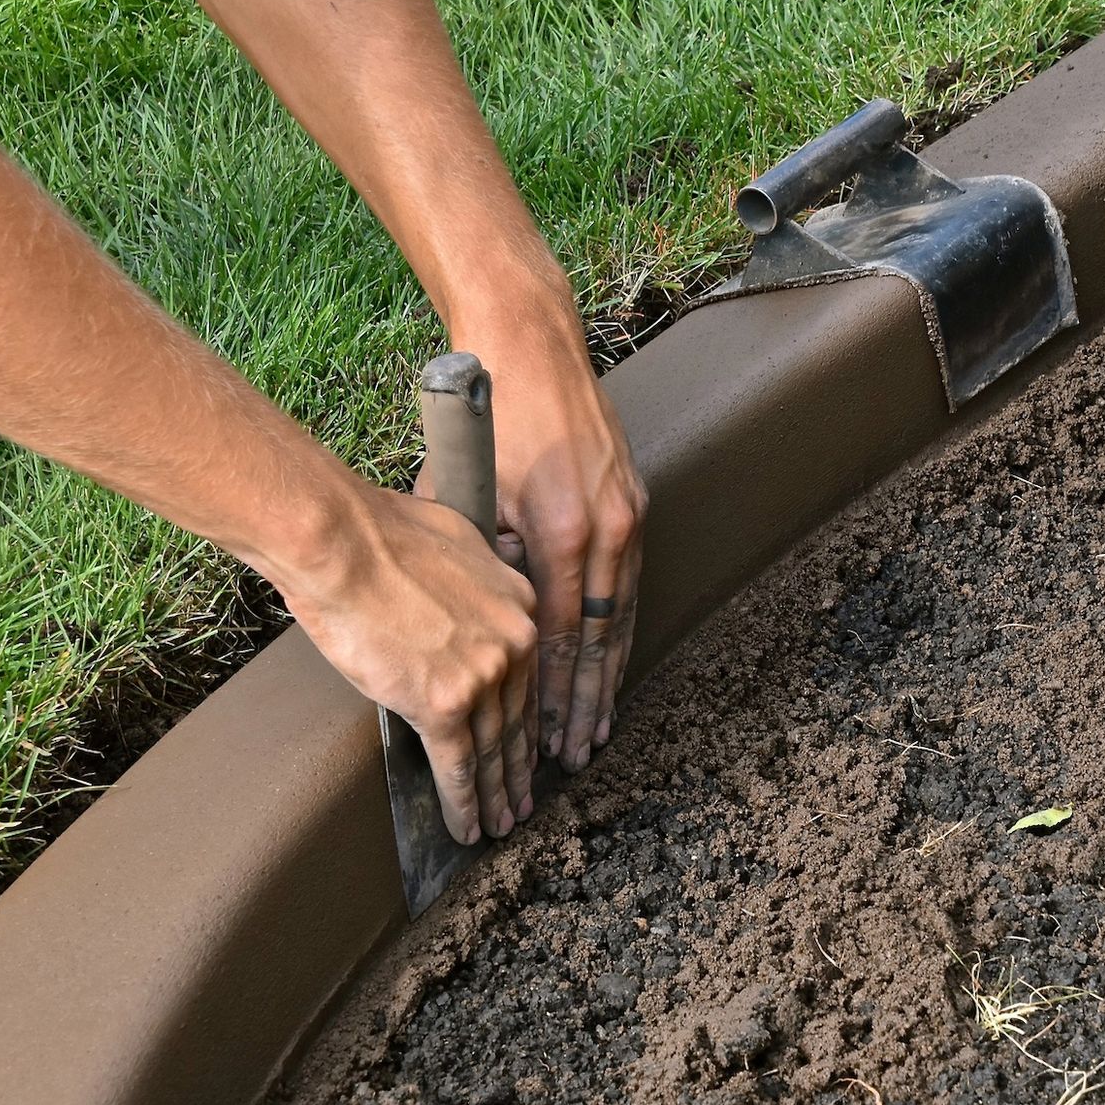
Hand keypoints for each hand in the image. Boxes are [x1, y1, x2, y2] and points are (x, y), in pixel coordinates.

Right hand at [283, 484, 539, 843]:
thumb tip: (462, 589)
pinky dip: (462, 804)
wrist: (342, 543)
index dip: (528, 719)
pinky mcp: (443, 703)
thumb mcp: (455, 540)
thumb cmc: (378, 532)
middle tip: (521, 801)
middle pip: (518, 719)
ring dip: (495, 795)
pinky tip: (468, 828)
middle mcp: (513, 643)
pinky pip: (457, 766)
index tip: (529, 746)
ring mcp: (482, 676)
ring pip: (493, 750)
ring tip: (500, 824)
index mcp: (518, 604)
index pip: (530, 676)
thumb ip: (472, 578)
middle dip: (518, 768)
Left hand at [453, 297, 647, 784]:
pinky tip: (611, 663)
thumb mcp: (470, 497)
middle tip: (575, 755)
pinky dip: (619, 631)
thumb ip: (485, 564)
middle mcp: (605, 530)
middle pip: (601, 641)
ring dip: (608, 677)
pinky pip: (627, 586)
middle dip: (586, 704)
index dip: (555, 696)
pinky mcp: (634, 505)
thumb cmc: (491, 422)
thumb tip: (487, 626)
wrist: (532, 348)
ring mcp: (626, 517)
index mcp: (562, 532)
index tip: (544, 741)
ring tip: (596, 728)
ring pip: (622, 618)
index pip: (562, 639)